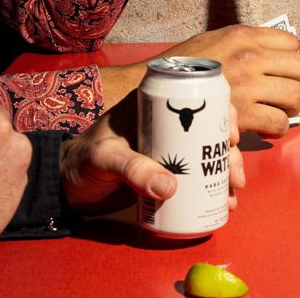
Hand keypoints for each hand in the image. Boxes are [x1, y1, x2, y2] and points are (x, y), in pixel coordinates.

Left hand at [61, 92, 245, 213]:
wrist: (63, 187)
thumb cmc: (80, 161)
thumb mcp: (104, 159)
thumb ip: (133, 169)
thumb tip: (172, 188)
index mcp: (151, 105)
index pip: (196, 96)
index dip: (222, 112)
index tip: (232, 137)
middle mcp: (164, 123)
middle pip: (209, 130)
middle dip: (230, 153)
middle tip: (236, 178)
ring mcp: (168, 147)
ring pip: (207, 154)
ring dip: (225, 173)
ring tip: (232, 197)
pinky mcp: (166, 170)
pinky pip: (196, 175)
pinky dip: (211, 188)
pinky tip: (222, 203)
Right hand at [160, 25, 299, 136]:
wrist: (152, 91)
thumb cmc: (182, 68)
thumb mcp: (214, 40)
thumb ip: (244, 44)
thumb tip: (271, 52)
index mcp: (243, 35)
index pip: (291, 42)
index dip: (292, 59)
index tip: (286, 70)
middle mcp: (249, 57)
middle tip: (291, 93)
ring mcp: (248, 85)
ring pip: (295, 96)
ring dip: (293, 107)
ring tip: (281, 110)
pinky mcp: (243, 113)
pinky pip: (279, 121)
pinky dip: (279, 127)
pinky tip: (269, 126)